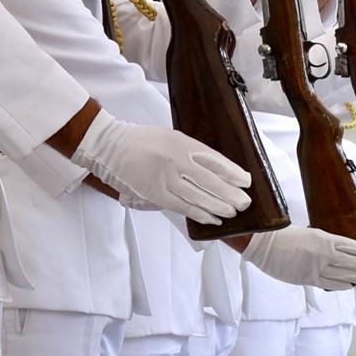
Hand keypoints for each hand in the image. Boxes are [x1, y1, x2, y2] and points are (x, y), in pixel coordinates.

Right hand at [70, 109, 251, 224]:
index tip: (246, 181)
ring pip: (198, 196)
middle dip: (230, 194)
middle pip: (211, 181)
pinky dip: (199, 214)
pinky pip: (181, 206)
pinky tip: (212, 218)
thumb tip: (213, 169)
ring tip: (233, 212)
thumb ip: (191, 152)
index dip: (233, 173)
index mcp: (183, 144)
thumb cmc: (142, 140)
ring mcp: (165, 178)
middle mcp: (177, 161)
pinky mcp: (154, 193)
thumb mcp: (171, 137)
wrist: (109, 145)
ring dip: (218, 206)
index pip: (216, 161)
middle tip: (244, 203)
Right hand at [242, 226, 355, 290]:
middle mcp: (323, 254)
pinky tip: (350, 286)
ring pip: (343, 274)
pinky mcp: (307, 279)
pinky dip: (341, 285)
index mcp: (324, 239)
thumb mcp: (310, 234)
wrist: (265, 245)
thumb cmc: (285, 237)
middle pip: (351, 261)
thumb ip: (324, 243)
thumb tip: (338, 250)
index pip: (351, 246)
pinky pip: (329, 283)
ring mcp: (316, 267)